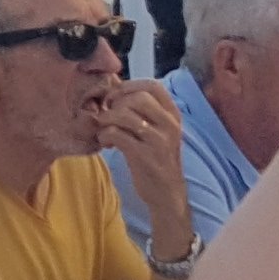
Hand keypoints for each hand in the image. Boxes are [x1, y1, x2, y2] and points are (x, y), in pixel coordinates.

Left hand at [91, 81, 189, 215]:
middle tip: (107, 114)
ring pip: (124, 114)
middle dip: (115, 102)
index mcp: (173, 115)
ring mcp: (158, 140)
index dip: (129, 85)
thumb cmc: (157, 159)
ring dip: (106, 120)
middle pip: (137, 97)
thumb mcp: (158, 131)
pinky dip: (105, 136)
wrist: (167, 194)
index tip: (116, 97)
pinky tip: (107, 144)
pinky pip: (116, 134)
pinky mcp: (144, 156)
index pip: (153, 86)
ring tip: (105, 131)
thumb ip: (143, 111)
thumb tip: (114, 87)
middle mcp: (170, 124)